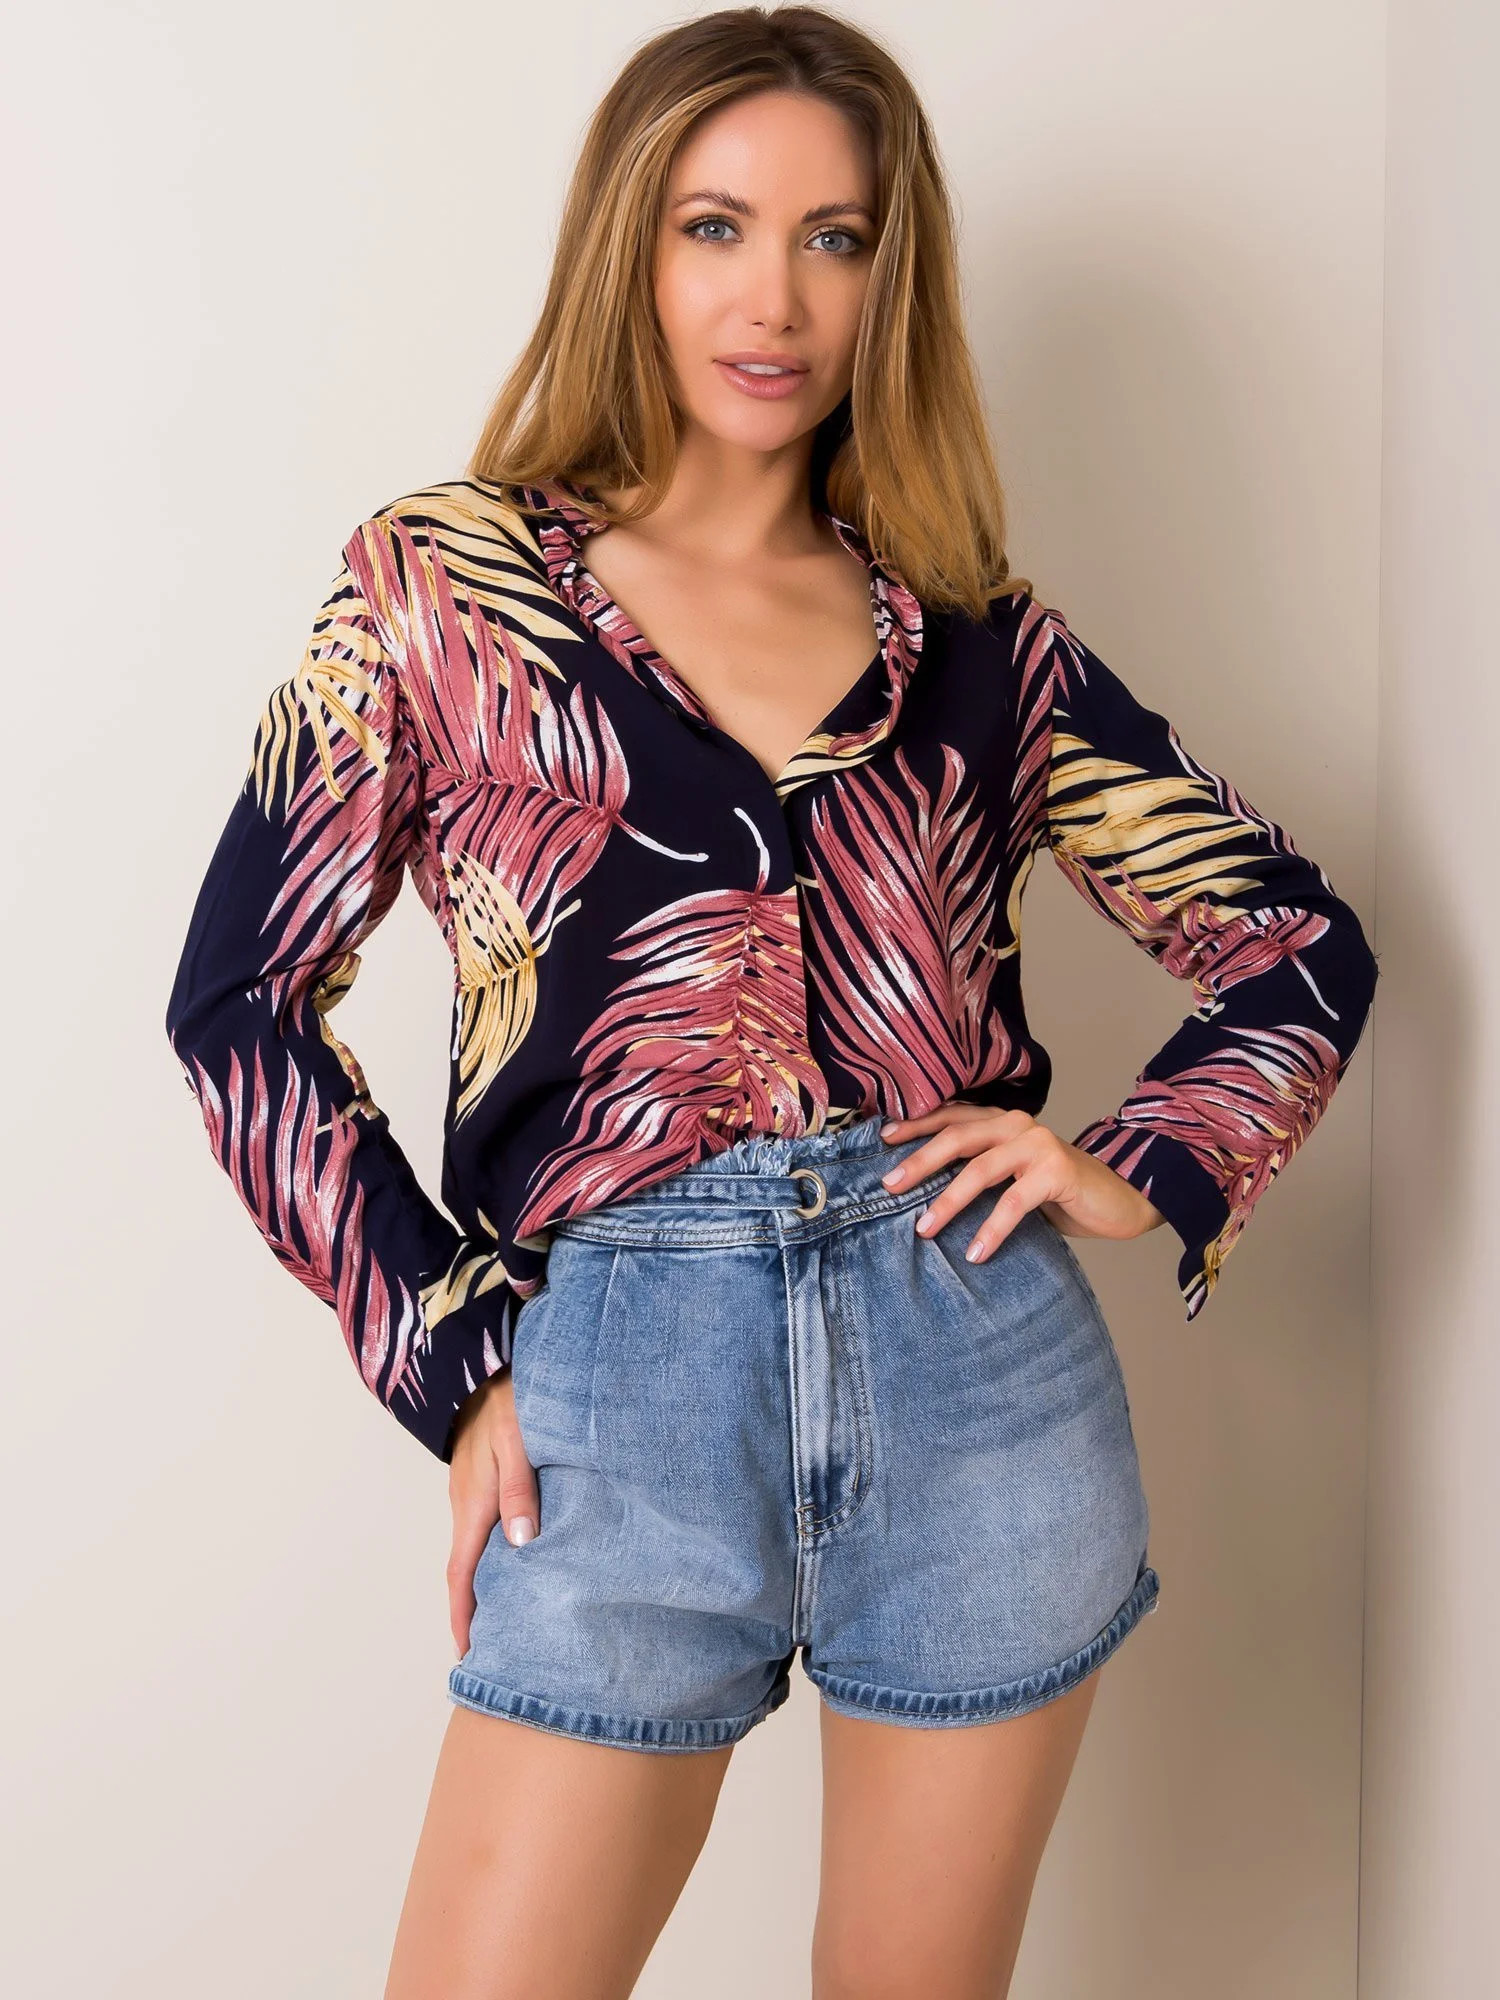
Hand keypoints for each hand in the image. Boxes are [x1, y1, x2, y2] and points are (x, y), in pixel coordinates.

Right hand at [446, 1369, 539, 1660]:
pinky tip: (519, 1557)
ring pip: (477, 1547)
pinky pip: (485, 1526)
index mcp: (473, 1503)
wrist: (484, 1360)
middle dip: (474, 1609)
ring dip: (486, 1581)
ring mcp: (472, 1490)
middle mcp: (466, 1502)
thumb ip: (520, 1489)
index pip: (462, 1573)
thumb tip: (523, 1544)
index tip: (469, 1652)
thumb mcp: (518, 1441)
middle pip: (467, 1568)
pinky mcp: (482, 1477)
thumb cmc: (508, 1396)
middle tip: (493, 1647)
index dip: (464, 1615)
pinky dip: (494, 1552)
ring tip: (510, 1612)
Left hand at [878, 1101, 1163, 1261]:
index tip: (881, 1141)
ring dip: (948, 1201)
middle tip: (890, 1186)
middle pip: (957, 1138)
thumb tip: (919, 1196)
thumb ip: (978, 1172)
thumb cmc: (1058, 1191)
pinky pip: (1014, 1202)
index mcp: (1000, 1121)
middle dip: (919, 1162)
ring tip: (923, 1229)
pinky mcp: (1057, 1171)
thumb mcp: (1012, 1176)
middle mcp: (1016, 1124)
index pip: (950, 1117)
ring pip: (980, 1169)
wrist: (1120, 1198)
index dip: (915, 1125)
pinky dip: (992, 1228)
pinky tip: (977, 1253)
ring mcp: (1038, 1145)